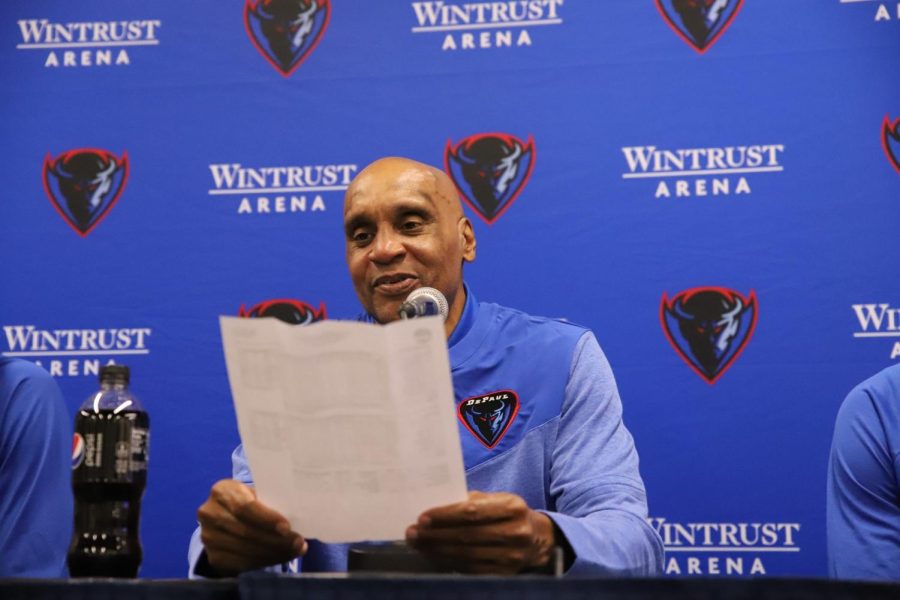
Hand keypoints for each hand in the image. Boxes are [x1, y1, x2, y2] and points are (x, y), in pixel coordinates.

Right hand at [197, 479, 306, 574]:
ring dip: (274, 553)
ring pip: (246, 550)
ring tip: (294, 551)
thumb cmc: (247, 500)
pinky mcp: (213, 556)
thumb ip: (269, 503)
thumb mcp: (254, 494)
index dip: (267, 519)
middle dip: (276, 540)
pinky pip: (242, 563)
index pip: (245, 507)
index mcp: (222, 491)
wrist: (223, 517)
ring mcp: (208, 537)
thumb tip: (296, 520)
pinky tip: (279, 557)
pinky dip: (264, 562)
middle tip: (298, 544)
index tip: (287, 527)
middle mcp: (210, 513)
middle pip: (246, 531)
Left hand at [405, 491, 555, 573]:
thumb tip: (436, 506)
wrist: (536, 539)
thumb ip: (471, 500)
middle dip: (435, 534)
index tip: (422, 517)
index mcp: (513, 507)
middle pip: (467, 535)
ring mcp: (511, 556)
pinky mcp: (505, 573)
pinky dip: (448, 563)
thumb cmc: (508, 514)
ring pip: (466, 554)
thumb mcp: (497, 499)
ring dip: (437, 550)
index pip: (472, 511)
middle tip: (412, 533)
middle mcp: (515, 532)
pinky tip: (434, 556)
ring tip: (418, 544)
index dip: (445, 515)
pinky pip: (470, 569)